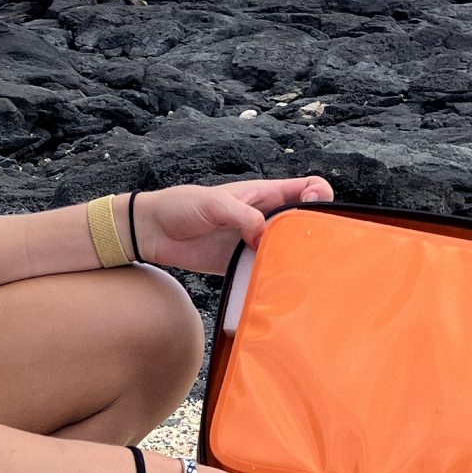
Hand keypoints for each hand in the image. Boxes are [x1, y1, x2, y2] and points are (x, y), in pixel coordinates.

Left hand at [131, 176, 334, 276]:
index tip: (316, 207)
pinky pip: (267, 270)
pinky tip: (280, 285)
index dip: (318, 194)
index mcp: (263, 194)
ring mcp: (255, 242)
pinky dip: (276, 277)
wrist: (153, 232)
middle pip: (302, 222)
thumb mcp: (213, 203)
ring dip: (297, 257)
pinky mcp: (243, 264)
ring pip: (288, 249)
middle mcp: (265, 218)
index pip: (305, 187)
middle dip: (314, 231)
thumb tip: (264, 236)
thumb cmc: (181, 207)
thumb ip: (242, 216)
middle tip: (313, 244)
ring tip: (304, 267)